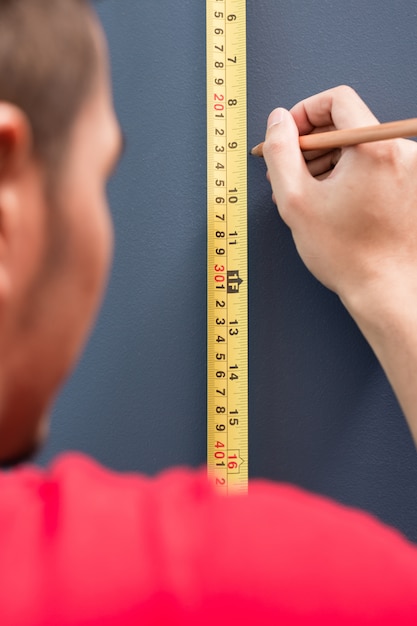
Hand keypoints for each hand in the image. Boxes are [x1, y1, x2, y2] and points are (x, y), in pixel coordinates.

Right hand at [263, 86, 416, 314]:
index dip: (304, 113)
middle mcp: (400, 150)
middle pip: (347, 123)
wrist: (384, 289)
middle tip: (286, 170)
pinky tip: (327, 199)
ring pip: (357, 147)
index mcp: (374, 147)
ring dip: (326, 162)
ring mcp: (409, 168)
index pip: (336, 99)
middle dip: (310, 143)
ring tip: (303, 192)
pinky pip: (372, 164)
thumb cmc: (344, 252)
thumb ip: (281, 151)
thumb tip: (278, 121)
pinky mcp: (410, 184)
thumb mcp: (295, 199)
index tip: (287, 137)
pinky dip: (346, 174)